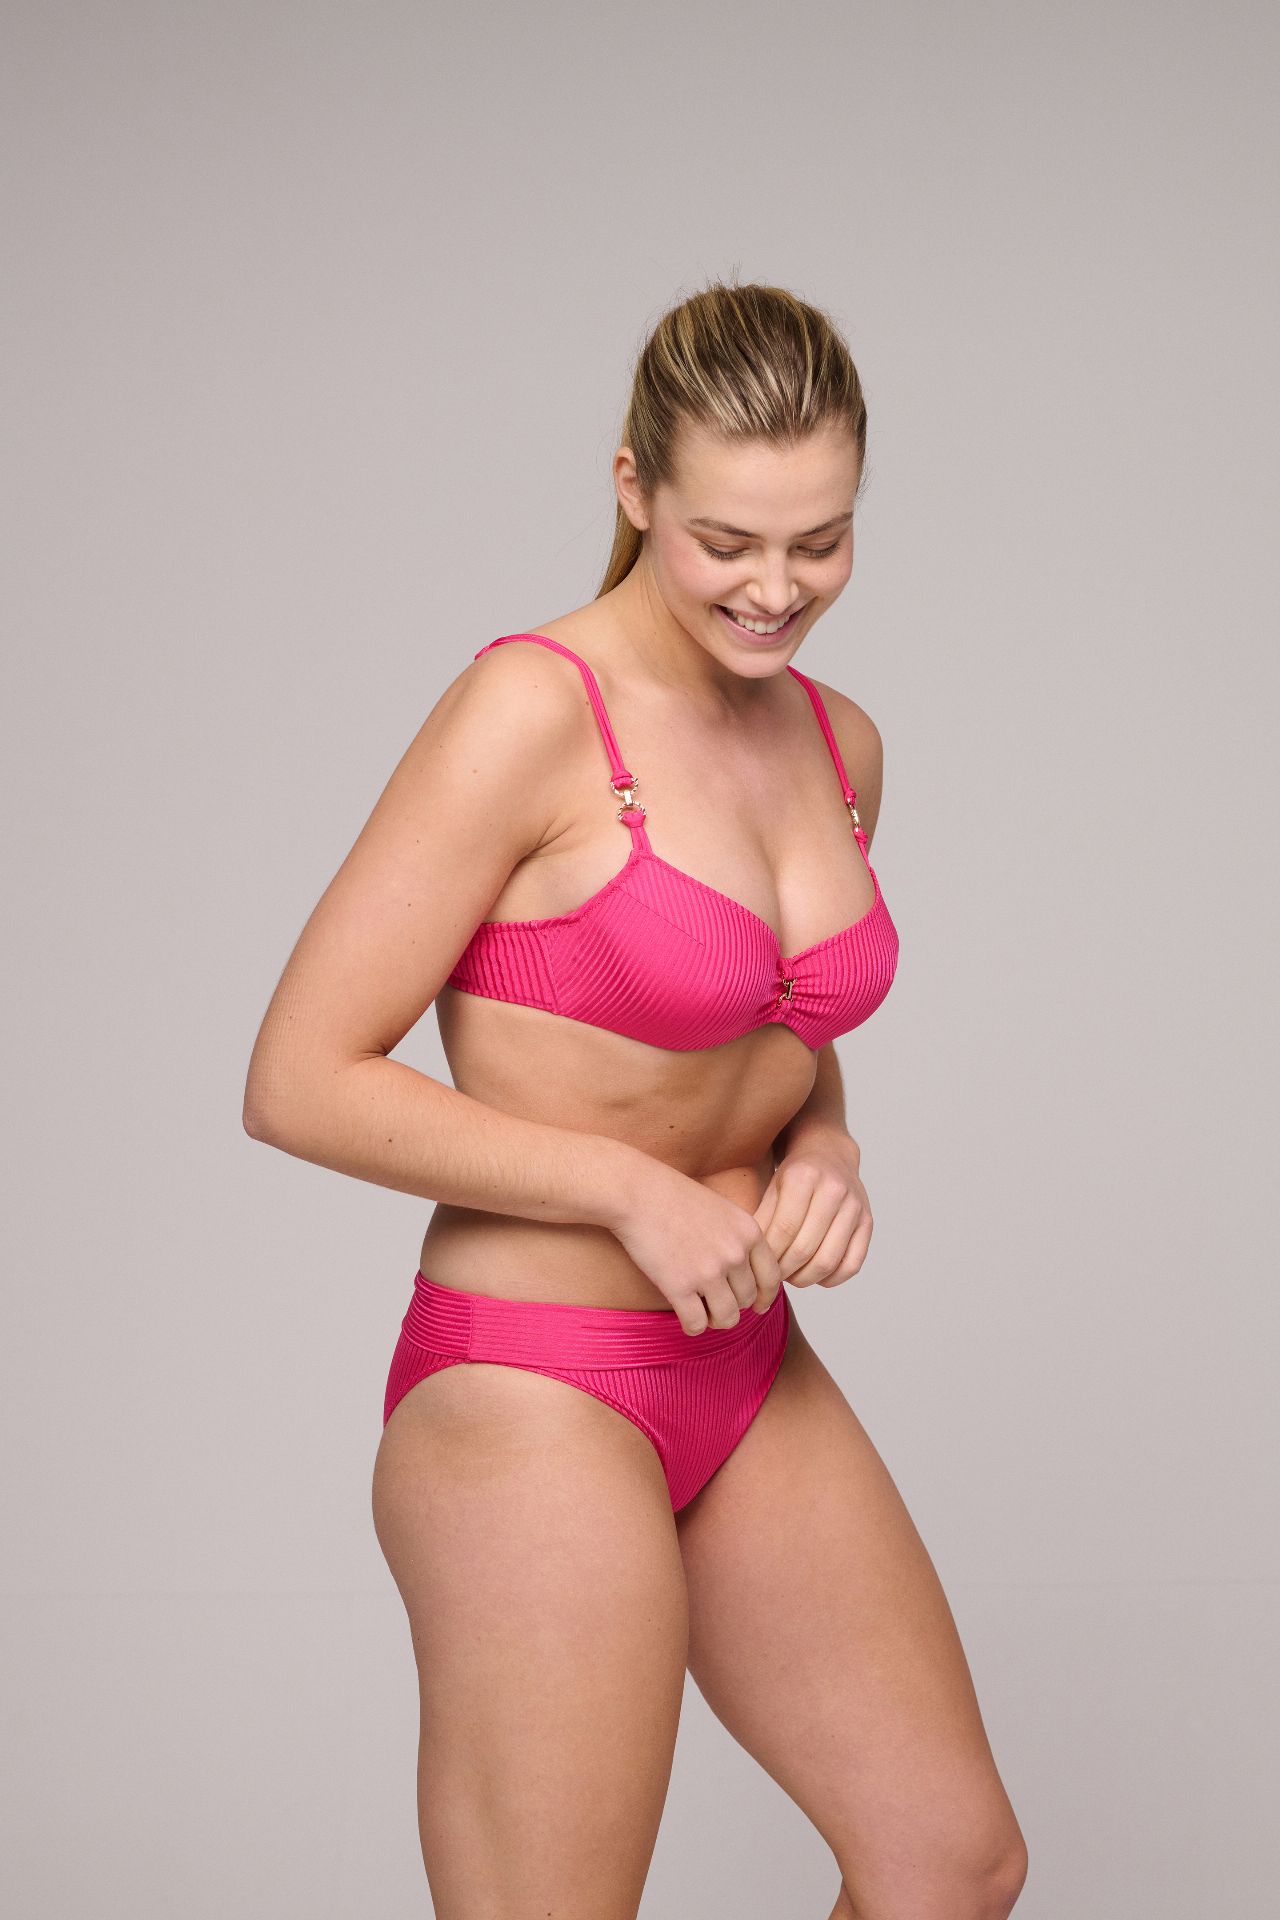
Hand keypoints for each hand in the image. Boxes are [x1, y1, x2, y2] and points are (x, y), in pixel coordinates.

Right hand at [608, 1161, 783, 1335]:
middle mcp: (734, 1253)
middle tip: (715, 1303)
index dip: (765, 1298)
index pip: (772, 1278)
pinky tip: (685, 1319)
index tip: (757, 1306)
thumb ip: (740, 1238)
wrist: (637, 1192)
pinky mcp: (679, 1286)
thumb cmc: (674, 1197)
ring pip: (727, 1318)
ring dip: (715, 1321)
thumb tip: (748, 1274)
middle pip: (747, 1300)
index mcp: (749, 1232)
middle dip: (733, 1306)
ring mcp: (708, 1271)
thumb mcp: (723, 1210)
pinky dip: (693, 1327)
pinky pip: (697, 1324)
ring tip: (702, 1313)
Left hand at [752, 1135, 871, 1288]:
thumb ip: (762, 1220)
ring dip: (805, 1278)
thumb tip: (753, 1258)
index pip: (784, 1229)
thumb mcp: (772, 1188)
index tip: (761, 1264)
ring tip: (792, 1276)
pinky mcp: (867, 1222)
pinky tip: (816, 1276)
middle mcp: (833, 1189)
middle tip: (774, 1275)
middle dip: (784, 1269)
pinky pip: (852, 1264)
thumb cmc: (796, 1175)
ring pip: (828, 1260)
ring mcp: (854, 1206)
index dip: (770, 1254)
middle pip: (805, 1248)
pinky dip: (831, 1279)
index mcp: (804, 1176)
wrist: (829, 1154)